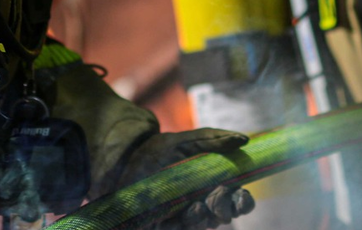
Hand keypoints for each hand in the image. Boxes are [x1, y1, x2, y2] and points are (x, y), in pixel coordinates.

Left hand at [118, 128, 255, 229]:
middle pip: (224, 214)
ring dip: (212, 213)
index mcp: (206, 184)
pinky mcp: (164, 226)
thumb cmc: (151, 151)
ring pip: (207, 222)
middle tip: (223, 194)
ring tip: (206, 200)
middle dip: (229, 207)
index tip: (244, 192)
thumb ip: (211, 140)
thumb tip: (244, 139)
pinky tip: (193, 209)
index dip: (242, 199)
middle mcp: (197, 203)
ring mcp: (180, 216)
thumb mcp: (182, 142)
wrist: (117, 161)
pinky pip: (185, 229)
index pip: (232, 197)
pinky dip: (193, 221)